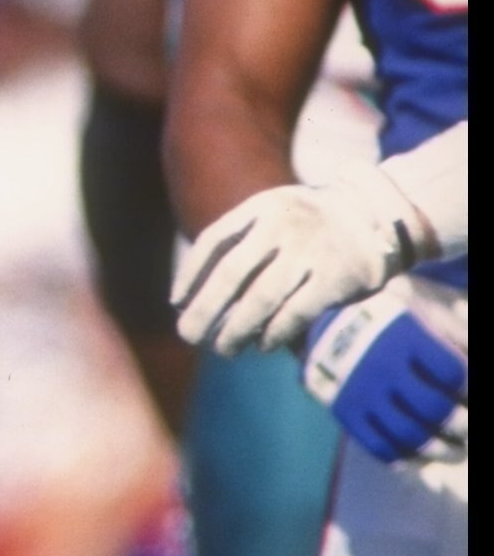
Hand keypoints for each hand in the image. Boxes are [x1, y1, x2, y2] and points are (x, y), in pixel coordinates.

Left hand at [172, 173, 415, 355]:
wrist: (378, 215)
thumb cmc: (312, 224)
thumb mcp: (275, 213)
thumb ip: (242, 241)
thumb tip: (194, 294)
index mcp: (261, 207)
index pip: (213, 241)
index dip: (190, 274)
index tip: (176, 303)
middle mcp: (282, 225)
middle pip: (231, 274)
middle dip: (205, 309)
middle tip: (188, 334)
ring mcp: (310, 250)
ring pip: (260, 299)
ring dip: (236, 329)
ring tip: (223, 348)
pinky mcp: (334, 277)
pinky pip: (294, 313)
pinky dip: (274, 333)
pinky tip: (262, 345)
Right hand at [303, 284, 467, 466]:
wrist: (323, 323)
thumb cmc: (387, 319)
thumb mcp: (419, 313)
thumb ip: (454, 336)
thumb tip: (475, 368)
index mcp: (405, 335)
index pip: (452, 372)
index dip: (469, 388)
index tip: (469, 393)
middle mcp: (382, 364)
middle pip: (434, 408)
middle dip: (462, 424)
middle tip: (469, 429)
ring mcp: (360, 391)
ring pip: (409, 434)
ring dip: (440, 449)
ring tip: (455, 451)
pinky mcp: (344, 412)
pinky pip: (378, 447)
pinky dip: (405, 458)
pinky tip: (422, 457)